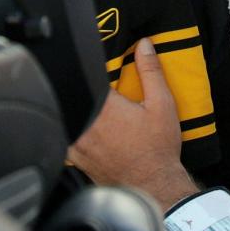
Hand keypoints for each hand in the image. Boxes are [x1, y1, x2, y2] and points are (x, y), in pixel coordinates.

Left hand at [69, 37, 198, 210]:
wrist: (153, 185)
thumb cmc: (158, 149)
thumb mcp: (162, 104)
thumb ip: (151, 71)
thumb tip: (145, 45)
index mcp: (103, 107)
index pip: (87, 77)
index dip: (94, 68)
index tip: (103, 66)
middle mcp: (85, 125)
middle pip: (75, 96)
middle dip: (88, 89)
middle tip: (107, 90)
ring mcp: (77, 144)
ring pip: (69, 115)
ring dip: (80, 108)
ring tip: (101, 108)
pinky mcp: (76, 159)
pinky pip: (68, 136)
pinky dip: (76, 128)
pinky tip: (94, 128)